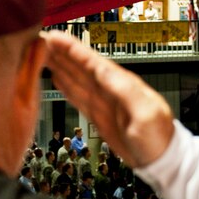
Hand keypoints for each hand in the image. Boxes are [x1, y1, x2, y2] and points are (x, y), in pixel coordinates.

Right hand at [42, 31, 174, 166]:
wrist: (161, 160)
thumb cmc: (158, 138)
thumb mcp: (145, 113)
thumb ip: (124, 91)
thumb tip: (103, 70)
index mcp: (122, 85)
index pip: (91, 62)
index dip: (72, 49)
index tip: (53, 38)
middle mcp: (111, 90)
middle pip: (80, 66)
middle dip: (60, 52)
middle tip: (38, 39)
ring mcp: (104, 102)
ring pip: (76, 78)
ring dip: (59, 65)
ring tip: (41, 53)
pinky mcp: (99, 116)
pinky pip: (78, 96)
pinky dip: (66, 86)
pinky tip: (56, 77)